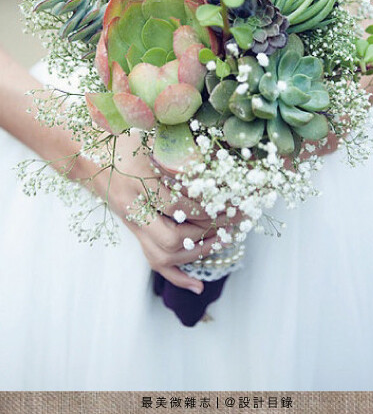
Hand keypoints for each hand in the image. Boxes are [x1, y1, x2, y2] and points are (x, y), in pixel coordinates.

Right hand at [90, 132, 236, 293]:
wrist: (89, 156)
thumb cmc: (122, 140)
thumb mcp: (148, 136)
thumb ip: (177, 149)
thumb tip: (213, 158)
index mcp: (137, 181)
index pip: (177, 205)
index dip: (205, 207)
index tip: (229, 202)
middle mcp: (133, 208)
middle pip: (172, 238)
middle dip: (206, 234)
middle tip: (233, 222)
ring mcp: (132, 224)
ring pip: (163, 255)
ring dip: (197, 253)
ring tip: (224, 240)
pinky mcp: (134, 232)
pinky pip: (153, 261)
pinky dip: (177, 276)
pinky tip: (198, 285)